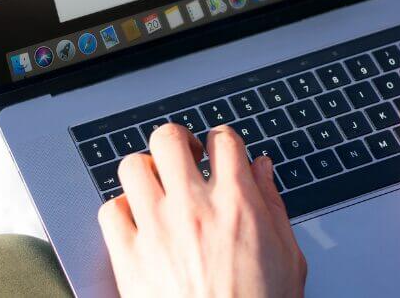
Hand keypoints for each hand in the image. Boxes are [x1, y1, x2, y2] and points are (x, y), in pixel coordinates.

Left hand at [98, 124, 306, 297]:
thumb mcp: (289, 259)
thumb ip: (273, 205)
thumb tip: (262, 169)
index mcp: (238, 205)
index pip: (223, 140)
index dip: (222, 141)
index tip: (219, 153)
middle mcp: (193, 208)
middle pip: (169, 139)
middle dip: (178, 143)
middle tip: (184, 160)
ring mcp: (156, 230)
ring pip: (132, 166)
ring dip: (145, 172)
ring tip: (157, 188)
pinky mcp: (128, 257)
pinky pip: (110, 210)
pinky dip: (121, 211)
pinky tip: (138, 223)